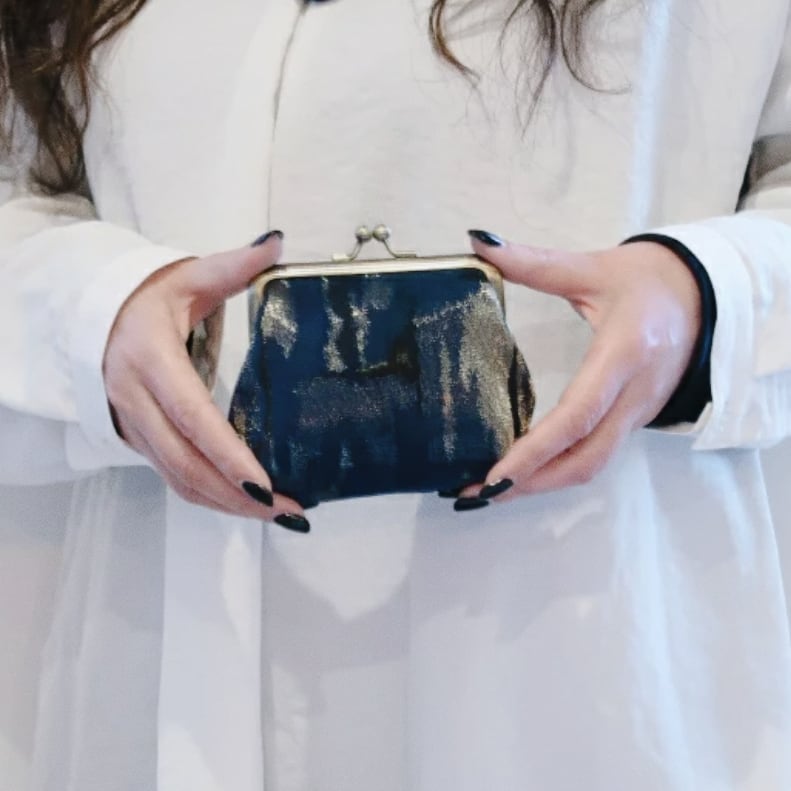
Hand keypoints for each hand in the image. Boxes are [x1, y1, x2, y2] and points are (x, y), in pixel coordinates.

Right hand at [104, 231, 310, 531]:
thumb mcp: (187, 276)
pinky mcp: (138, 439)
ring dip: (227, 504)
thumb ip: (233, 265)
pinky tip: (244, 502)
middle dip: (238, 495)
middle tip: (289, 509)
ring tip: (278, 513)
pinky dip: (209, 496)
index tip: (264, 485)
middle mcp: (136, 401)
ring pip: (179, 479)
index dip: (227, 455)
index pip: (192, 417)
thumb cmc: (146, 297)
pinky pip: (173, 477)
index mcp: (151, 360)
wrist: (94, 314)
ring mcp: (133, 426)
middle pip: (187, 464)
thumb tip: (278, 243)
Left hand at [458, 231, 701, 503]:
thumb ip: (535, 263)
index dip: (534, 451)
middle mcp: (635, 395)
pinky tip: (527, 470)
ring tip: (493, 489)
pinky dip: (560, 470)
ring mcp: (639, 412)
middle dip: (530, 483)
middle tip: (478, 493)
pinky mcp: (636, 418)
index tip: (494, 473)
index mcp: (624, 355)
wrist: (707, 293)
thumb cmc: (651, 281)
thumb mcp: (593, 268)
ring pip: (592, 465)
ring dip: (543, 484)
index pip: (577, 416)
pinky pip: (597, 455)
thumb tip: (480, 241)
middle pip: (584, 459)